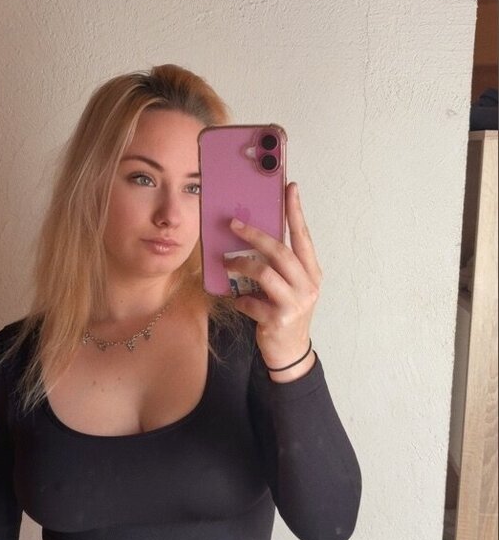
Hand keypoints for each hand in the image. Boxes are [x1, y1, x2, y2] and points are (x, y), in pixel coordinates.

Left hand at [223, 182, 322, 375]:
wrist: (290, 351)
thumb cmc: (286, 313)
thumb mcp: (290, 287)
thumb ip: (279, 266)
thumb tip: (254, 238)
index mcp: (312, 272)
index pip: (304, 236)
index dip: (296, 211)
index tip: (290, 188)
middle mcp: (308, 285)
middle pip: (280, 251)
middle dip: (254, 235)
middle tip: (233, 225)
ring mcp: (295, 303)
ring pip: (265, 272)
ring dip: (241, 264)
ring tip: (226, 262)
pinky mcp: (278, 319)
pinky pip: (251, 301)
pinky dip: (239, 298)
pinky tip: (237, 299)